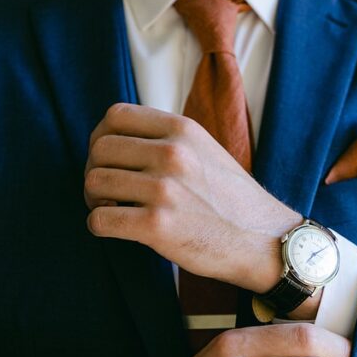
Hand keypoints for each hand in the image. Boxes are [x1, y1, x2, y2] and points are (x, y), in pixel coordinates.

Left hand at [84, 103, 299, 292]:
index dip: (101, 136)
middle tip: (107, 191)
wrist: (262, 240)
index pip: (115, 115)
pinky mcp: (157, 227)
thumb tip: (113, 136)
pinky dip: (99, 225)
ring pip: (95, 182)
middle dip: (95, 170)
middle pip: (100, 149)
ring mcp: (164, 190)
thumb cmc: (229, 198)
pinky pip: (99, 221)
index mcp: (182, 129)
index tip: (107, 157)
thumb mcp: (204, 148)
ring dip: (94, 200)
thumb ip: (165, 137)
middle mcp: (172, 154)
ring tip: (112, 209)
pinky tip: (116, 228)